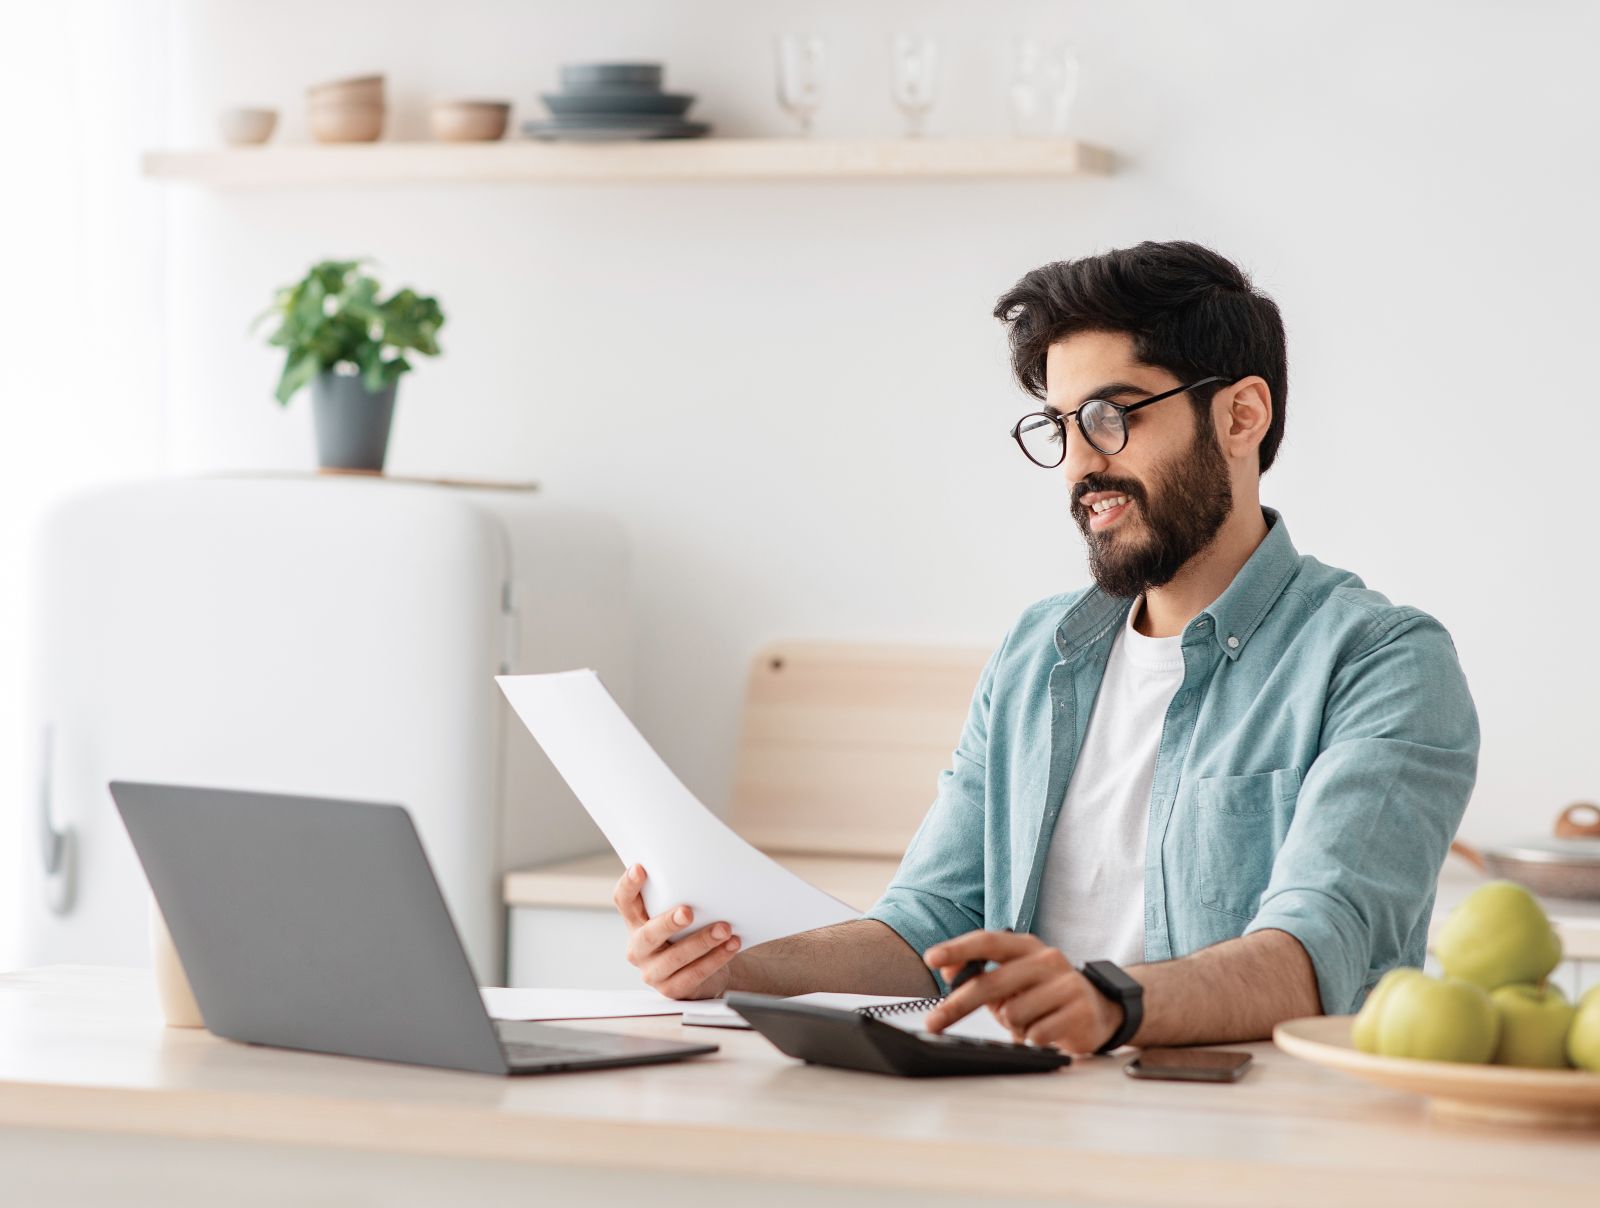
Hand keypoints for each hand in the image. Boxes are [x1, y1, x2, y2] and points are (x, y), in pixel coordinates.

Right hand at [612, 864, 741, 998]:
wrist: (706, 968)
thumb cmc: (690, 932)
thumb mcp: (679, 914)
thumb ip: (680, 897)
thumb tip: (706, 869)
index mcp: (635, 922)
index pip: (623, 901)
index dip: (628, 886)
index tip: (640, 869)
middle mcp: (639, 948)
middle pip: (648, 935)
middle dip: (669, 923)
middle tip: (688, 911)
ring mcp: (652, 972)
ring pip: (676, 957)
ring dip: (702, 941)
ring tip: (724, 928)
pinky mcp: (672, 990)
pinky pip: (694, 974)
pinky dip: (715, 959)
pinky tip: (731, 945)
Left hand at [921, 930, 1121, 1053]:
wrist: (1101, 1011)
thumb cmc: (1045, 995)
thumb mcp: (1012, 980)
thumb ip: (981, 974)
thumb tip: (948, 971)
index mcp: (1027, 947)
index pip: (987, 941)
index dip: (958, 949)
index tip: (931, 959)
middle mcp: (1047, 959)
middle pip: (992, 982)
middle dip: (958, 1005)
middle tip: (934, 1022)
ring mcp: (1066, 984)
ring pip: (1012, 1014)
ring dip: (1010, 1027)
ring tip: (1026, 1024)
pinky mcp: (1080, 1012)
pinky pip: (1035, 1035)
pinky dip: (1031, 1039)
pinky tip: (1044, 1032)